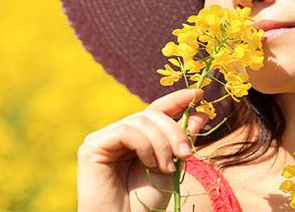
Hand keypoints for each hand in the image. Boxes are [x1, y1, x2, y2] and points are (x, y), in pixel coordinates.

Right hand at [76, 88, 211, 211]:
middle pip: (150, 114)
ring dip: (162, 143)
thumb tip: (201, 112)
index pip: (154, 111)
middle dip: (173, 130)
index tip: (199, 94)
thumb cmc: (145, 204)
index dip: (175, 100)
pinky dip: (145, 146)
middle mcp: (116, 135)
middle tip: (186, 154)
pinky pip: (126, 131)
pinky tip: (149, 164)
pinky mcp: (92, 146)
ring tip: (166, 168)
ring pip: (140, 120)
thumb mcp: (170, 168)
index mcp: (134, 140)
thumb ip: (181, 140)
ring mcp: (102, 139)